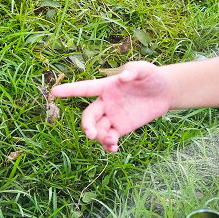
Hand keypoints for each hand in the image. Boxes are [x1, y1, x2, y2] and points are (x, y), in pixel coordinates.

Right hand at [50, 61, 172, 152]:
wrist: (164, 92)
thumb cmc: (151, 76)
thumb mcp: (145, 69)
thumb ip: (134, 70)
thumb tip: (123, 77)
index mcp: (106, 86)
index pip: (85, 88)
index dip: (70, 90)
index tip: (54, 91)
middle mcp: (105, 102)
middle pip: (88, 116)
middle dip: (87, 125)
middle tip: (90, 134)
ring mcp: (112, 116)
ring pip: (98, 130)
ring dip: (100, 138)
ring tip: (113, 142)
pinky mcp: (121, 127)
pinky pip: (109, 138)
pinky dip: (108, 145)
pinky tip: (114, 148)